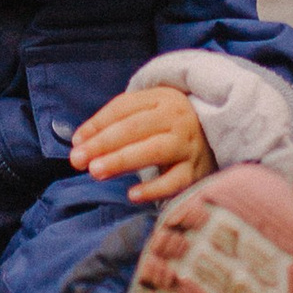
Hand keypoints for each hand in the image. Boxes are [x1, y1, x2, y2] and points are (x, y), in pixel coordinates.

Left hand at [71, 87, 211, 201]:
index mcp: (161, 98)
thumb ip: (115, 121)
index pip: (124, 108)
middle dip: (103, 144)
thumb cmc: (169, 125)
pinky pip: (174, 181)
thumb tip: (80, 140)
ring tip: (96, 171)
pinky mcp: (196, 171)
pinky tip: (132, 194)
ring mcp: (188, 145)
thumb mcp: (148, 111)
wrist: (217, 136)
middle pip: (135, 128)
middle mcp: (176, 118)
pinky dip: (154, 188)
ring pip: (153, 151)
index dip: (97, 124)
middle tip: (78, 160)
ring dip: (121, 160)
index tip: (76, 142)